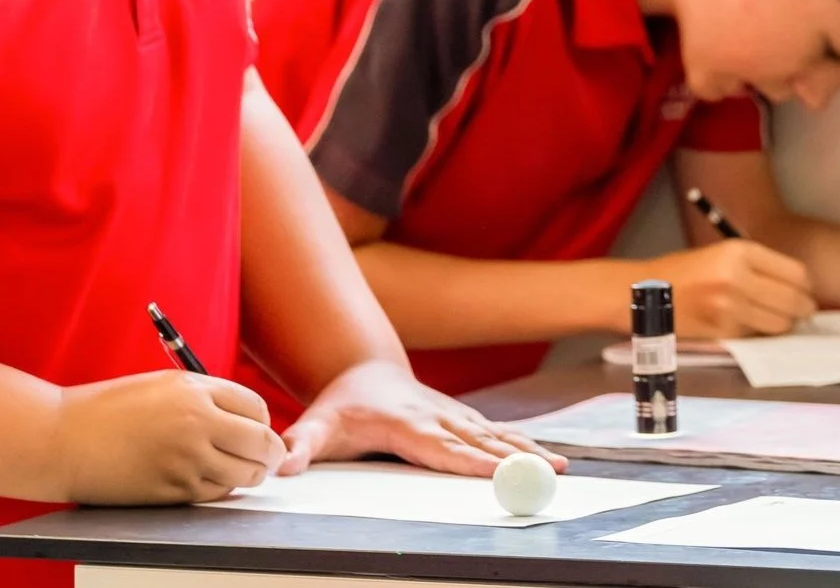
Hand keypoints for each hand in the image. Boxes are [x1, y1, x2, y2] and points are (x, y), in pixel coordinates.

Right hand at [52, 370, 285, 504]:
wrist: (59, 440)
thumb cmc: (107, 409)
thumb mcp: (164, 385)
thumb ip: (206, 396)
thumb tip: (244, 416)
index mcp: (196, 391)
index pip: (257, 408)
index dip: (263, 421)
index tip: (260, 428)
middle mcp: (198, 424)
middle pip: (262, 443)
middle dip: (270, 452)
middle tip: (268, 457)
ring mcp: (185, 460)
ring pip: (244, 474)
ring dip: (251, 474)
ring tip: (246, 471)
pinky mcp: (170, 492)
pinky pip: (214, 494)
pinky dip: (222, 490)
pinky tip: (215, 482)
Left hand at [278, 359, 566, 476]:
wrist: (365, 367)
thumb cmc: (343, 403)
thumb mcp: (317, 421)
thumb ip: (300, 443)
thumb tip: (280, 465)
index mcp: (406, 422)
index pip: (441, 447)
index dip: (469, 460)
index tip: (497, 472)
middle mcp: (438, 417)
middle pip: (481, 441)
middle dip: (516, 458)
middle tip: (547, 472)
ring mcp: (455, 415)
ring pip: (497, 435)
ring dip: (529, 451)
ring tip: (560, 466)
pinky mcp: (464, 418)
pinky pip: (499, 433)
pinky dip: (526, 446)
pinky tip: (551, 458)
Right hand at [640, 241, 816, 338]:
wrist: (645, 292)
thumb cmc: (686, 271)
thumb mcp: (723, 254)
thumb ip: (759, 266)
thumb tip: (798, 286)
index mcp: (740, 251)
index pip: (795, 273)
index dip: (806, 286)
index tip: (806, 291)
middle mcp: (737, 277)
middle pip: (793, 300)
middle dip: (803, 308)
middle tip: (803, 311)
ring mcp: (729, 307)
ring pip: (780, 324)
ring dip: (784, 325)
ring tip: (779, 320)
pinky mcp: (721, 331)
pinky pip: (756, 336)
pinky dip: (759, 333)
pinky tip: (752, 326)